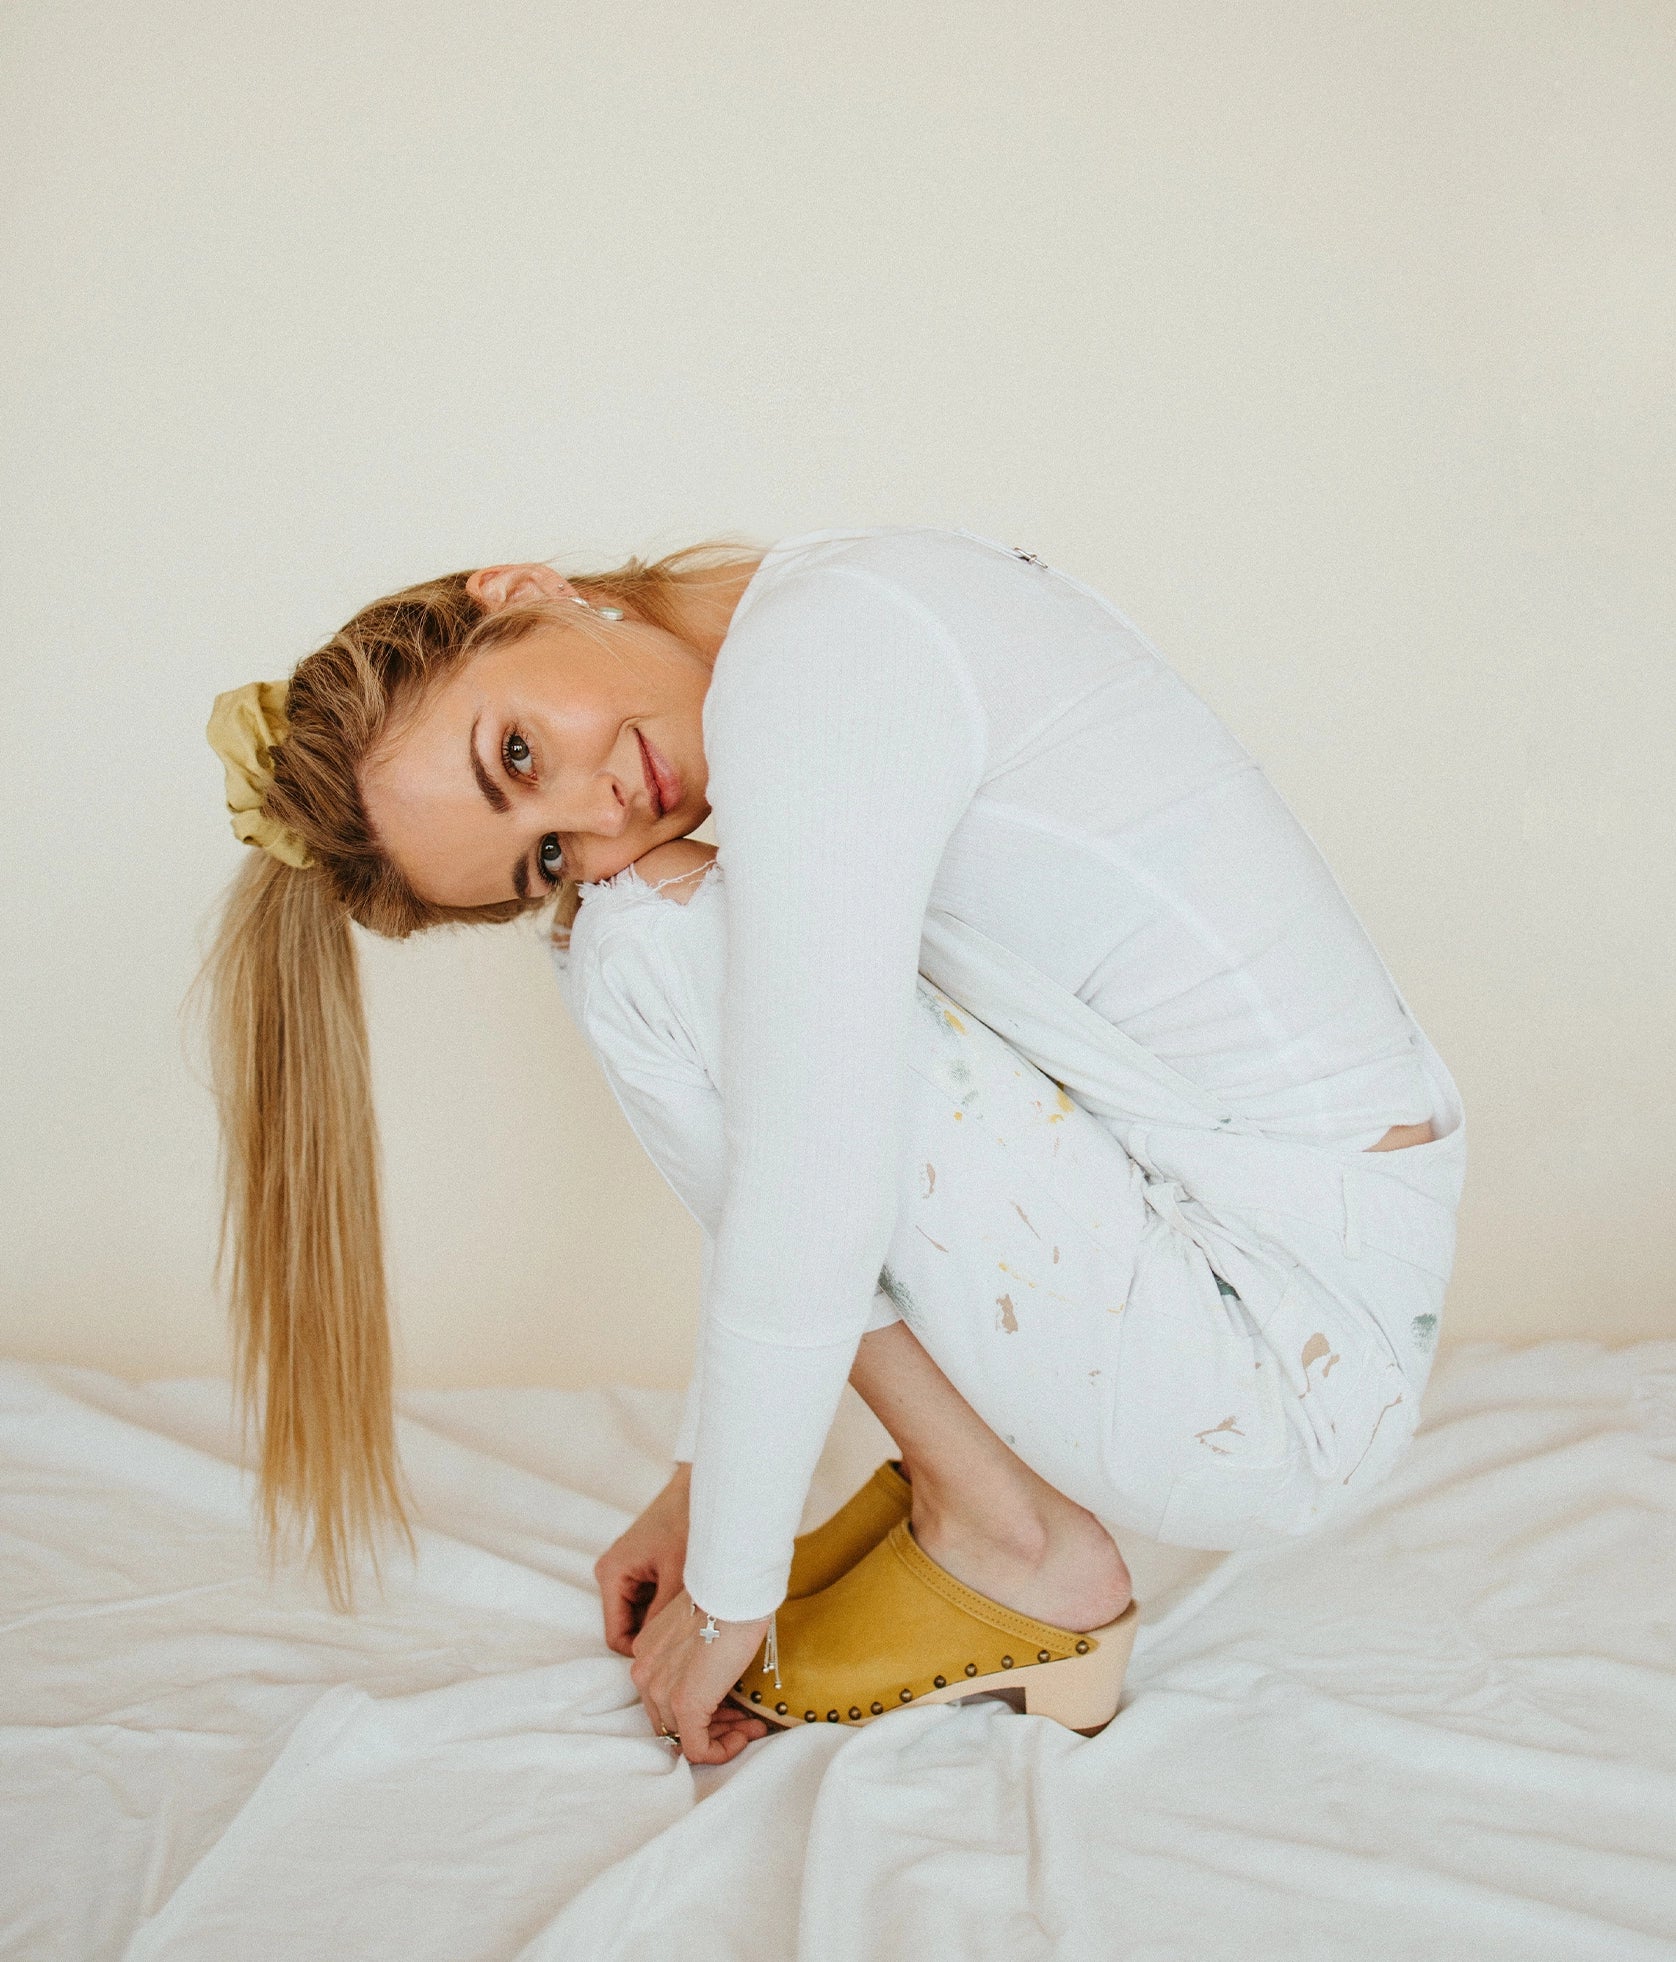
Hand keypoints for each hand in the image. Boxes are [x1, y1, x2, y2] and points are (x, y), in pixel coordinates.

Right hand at [595, 1465, 691, 1655]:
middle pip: (628, 1628)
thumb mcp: (678, 1575)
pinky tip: (690, 1601)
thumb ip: (665, 1617)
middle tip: (687, 1640)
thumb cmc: (686, 1522)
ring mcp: (626, 1572)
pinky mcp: (641, 1569)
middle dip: (655, 1636)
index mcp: (611, 1575)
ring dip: (663, 1620)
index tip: (673, 1658)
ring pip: (641, 1616)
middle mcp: (612, 1575)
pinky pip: (650, 1601)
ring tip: (691, 1616)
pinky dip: (667, 1606)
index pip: (616, 1637)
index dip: (642, 1653)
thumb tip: (664, 1657)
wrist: (697, 1487)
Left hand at [630, 1588, 772, 1764]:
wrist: (733, 1589)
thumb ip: (694, 1655)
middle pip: (672, 1722)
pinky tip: (747, 1733)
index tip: (733, 1705)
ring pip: (685, 1737)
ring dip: (722, 1736)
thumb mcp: (699, 1627)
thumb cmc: (725, 1598)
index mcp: (646, 1652)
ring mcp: (661, 1690)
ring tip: (752, 1726)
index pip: (664, 1699)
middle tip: (745, 1720)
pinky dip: (722, 1751)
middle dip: (712, 1725)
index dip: (700, 1707)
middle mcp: (645, 1673)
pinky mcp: (685, 1705)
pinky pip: (698, 1749)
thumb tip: (716, 1679)